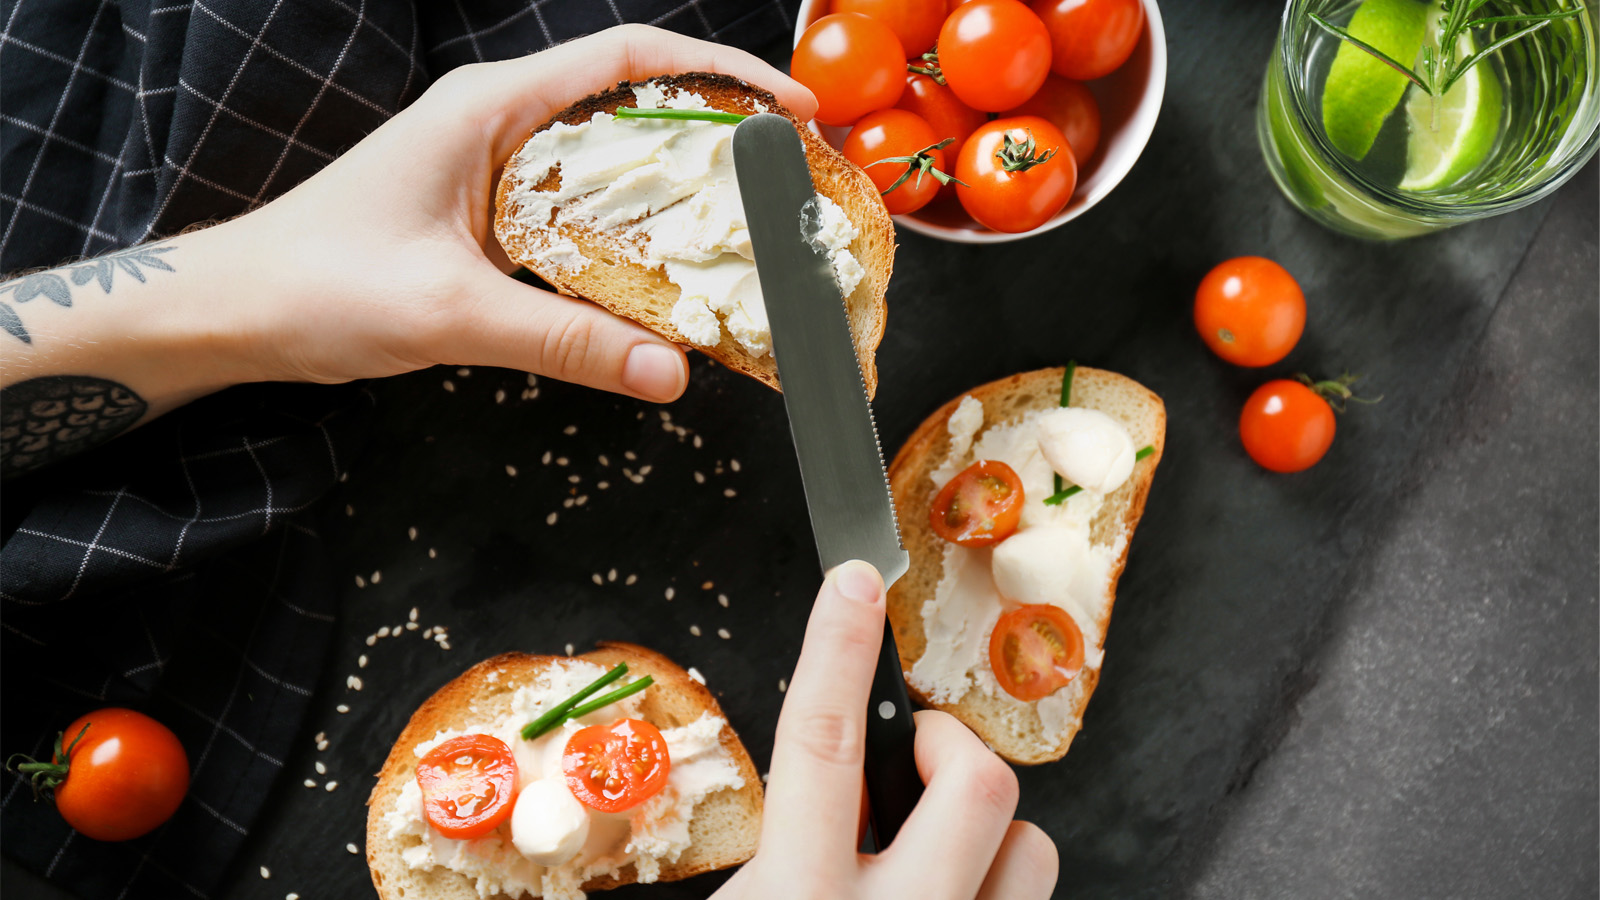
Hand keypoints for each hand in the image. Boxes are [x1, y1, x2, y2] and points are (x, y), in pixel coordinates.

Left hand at [229, 25, 817, 400]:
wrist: (238, 311)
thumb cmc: (317, 286)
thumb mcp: (448, 313)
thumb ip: (562, 341)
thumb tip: (671, 372)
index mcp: (491, 108)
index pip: (630, 58)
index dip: (721, 72)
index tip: (790, 108)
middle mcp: (501, 122)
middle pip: (637, 105)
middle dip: (721, 134)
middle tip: (790, 179)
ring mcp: (497, 167)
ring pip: (615, 161)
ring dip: (683, 189)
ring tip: (753, 228)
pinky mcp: (493, 215)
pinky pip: (586, 210)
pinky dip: (638, 235)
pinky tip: (673, 276)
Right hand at [716, 561, 1058, 899]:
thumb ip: (757, 847)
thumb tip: (767, 781)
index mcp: (800, 899)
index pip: (823, 742)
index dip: (839, 650)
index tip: (854, 583)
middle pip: (973, 782)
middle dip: (946, 746)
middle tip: (907, 764)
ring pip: (1029, 846)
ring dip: (984, 831)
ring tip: (931, 850)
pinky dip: (993, 884)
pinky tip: (949, 896)